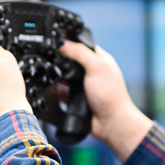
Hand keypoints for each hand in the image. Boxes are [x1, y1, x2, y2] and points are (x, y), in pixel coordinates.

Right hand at [59, 41, 151, 160]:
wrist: (110, 123)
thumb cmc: (111, 95)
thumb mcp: (96, 67)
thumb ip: (80, 53)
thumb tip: (63, 43)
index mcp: (99, 59)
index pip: (81, 45)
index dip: (69, 42)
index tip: (56, 41)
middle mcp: (91, 71)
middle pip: (70, 60)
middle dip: (61, 61)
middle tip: (52, 60)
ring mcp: (82, 85)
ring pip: (63, 76)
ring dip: (57, 77)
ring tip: (53, 76)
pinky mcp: (75, 97)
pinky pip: (61, 91)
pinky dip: (56, 91)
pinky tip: (54, 90)